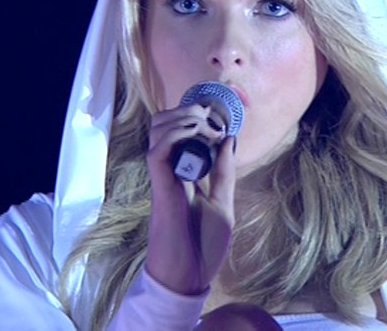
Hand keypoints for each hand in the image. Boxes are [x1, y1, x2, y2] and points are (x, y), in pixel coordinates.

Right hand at [144, 103, 237, 294]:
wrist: (188, 275)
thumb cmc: (203, 245)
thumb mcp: (223, 202)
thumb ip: (223, 172)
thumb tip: (229, 140)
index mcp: (185, 172)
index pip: (180, 131)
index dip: (196, 115)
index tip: (221, 117)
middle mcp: (171, 169)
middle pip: (164, 123)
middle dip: (187, 110)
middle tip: (212, 119)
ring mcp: (163, 175)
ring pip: (158, 129)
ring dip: (183, 118)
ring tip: (207, 127)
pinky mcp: (159, 185)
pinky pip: (158, 150)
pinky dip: (176, 134)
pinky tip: (197, 136)